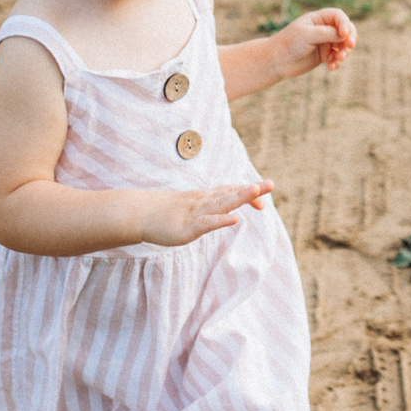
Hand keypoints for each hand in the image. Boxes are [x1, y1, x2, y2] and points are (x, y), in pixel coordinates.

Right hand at [139, 180, 273, 245]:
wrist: (139, 214)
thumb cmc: (164, 213)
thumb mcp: (189, 209)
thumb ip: (206, 209)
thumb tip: (221, 211)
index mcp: (204, 198)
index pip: (229, 191)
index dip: (247, 192)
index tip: (264, 192)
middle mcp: (203, 202)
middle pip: (231, 193)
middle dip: (251, 190)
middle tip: (271, 184)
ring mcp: (196, 213)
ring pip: (221, 204)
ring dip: (239, 197)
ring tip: (256, 191)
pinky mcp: (188, 227)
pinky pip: (207, 223)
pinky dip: (221, 221)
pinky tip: (234, 219)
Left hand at [276, 7, 357, 76]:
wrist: (276, 61)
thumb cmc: (289, 44)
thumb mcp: (308, 35)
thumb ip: (328, 34)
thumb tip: (346, 35)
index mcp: (318, 18)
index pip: (338, 16)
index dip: (345, 24)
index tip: (344, 35)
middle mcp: (323, 29)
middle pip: (346, 30)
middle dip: (349, 39)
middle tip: (349, 47)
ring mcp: (325, 42)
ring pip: (344, 45)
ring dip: (344, 53)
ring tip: (337, 60)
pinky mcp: (324, 55)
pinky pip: (338, 57)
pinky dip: (338, 62)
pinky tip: (331, 68)